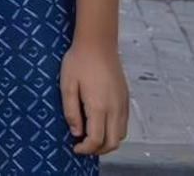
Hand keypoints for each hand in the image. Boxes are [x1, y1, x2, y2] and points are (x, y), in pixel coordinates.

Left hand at [61, 39, 128, 155]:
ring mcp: (123, 104)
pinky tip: (100, 125)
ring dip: (107, 142)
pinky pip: (123, 123)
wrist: (98, 43)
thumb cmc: (79, 61)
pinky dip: (114, 131)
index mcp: (99, 106)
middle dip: (98, 150)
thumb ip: (71, 111)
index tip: (75, 147)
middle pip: (113, 142)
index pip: (97, 139)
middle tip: (82, 146)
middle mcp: (115, 108)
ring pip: (121, 135)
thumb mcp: (67, 85)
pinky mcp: (125, 98)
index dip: (86, 148)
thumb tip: (76, 132)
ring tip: (90, 137)